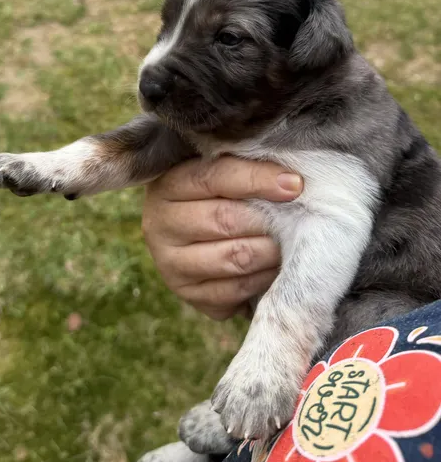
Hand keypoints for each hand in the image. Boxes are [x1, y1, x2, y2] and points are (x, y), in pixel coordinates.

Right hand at [142, 157, 302, 319]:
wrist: (193, 236)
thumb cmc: (216, 195)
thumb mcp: (219, 173)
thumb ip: (242, 167)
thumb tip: (289, 178)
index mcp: (167, 185)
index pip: (213, 177)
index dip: (257, 179)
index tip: (295, 184)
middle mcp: (160, 225)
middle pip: (225, 220)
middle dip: (269, 219)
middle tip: (300, 216)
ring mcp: (171, 264)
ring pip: (235, 258)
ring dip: (272, 250)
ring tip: (291, 240)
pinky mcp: (192, 295)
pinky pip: (238, 290)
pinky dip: (264, 278)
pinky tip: (275, 265)